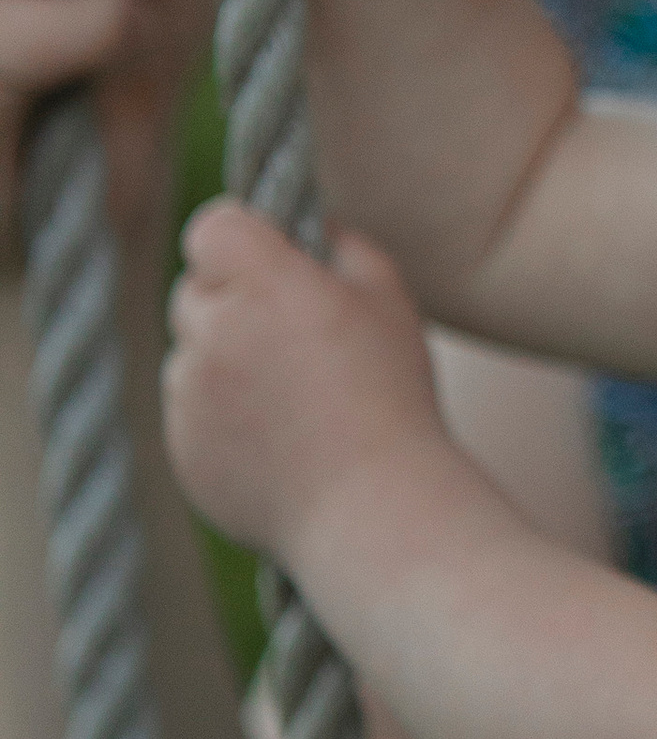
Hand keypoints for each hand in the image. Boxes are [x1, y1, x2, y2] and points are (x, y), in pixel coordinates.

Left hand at [164, 200, 442, 561]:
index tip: (269, 258)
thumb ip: (345, 247)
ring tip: (294, 401)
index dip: (239, 238)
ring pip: (189, 357)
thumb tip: (313, 231)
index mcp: (263, 285)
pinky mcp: (182, 449)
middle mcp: (212, 334)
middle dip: (230, 303)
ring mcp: (188, 397)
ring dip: (223, 363)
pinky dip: (221, 420)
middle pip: (193, 292)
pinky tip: (281, 442)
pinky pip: (190, 415)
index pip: (211, 228)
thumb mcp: (390, 300)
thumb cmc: (393, 399)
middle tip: (290, 335)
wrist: (373, 511)